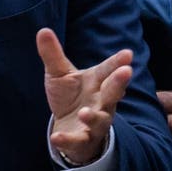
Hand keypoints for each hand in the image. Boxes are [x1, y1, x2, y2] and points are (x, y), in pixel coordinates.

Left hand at [36, 27, 132, 165]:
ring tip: (84, 112)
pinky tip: (56, 136)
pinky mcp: (82, 140)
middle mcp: (101, 101)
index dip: (118, 62)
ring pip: (100, 120)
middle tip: (126, 72)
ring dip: (93, 116)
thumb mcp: (59, 74)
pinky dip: (67, 140)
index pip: (108, 69)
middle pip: (113, 92)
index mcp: (97, 81)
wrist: (68, 127)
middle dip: (119, 83)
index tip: (128, 53)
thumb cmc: (68, 96)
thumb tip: (43, 30)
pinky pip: (77, 141)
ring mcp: (94, 122)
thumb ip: (53, 54)